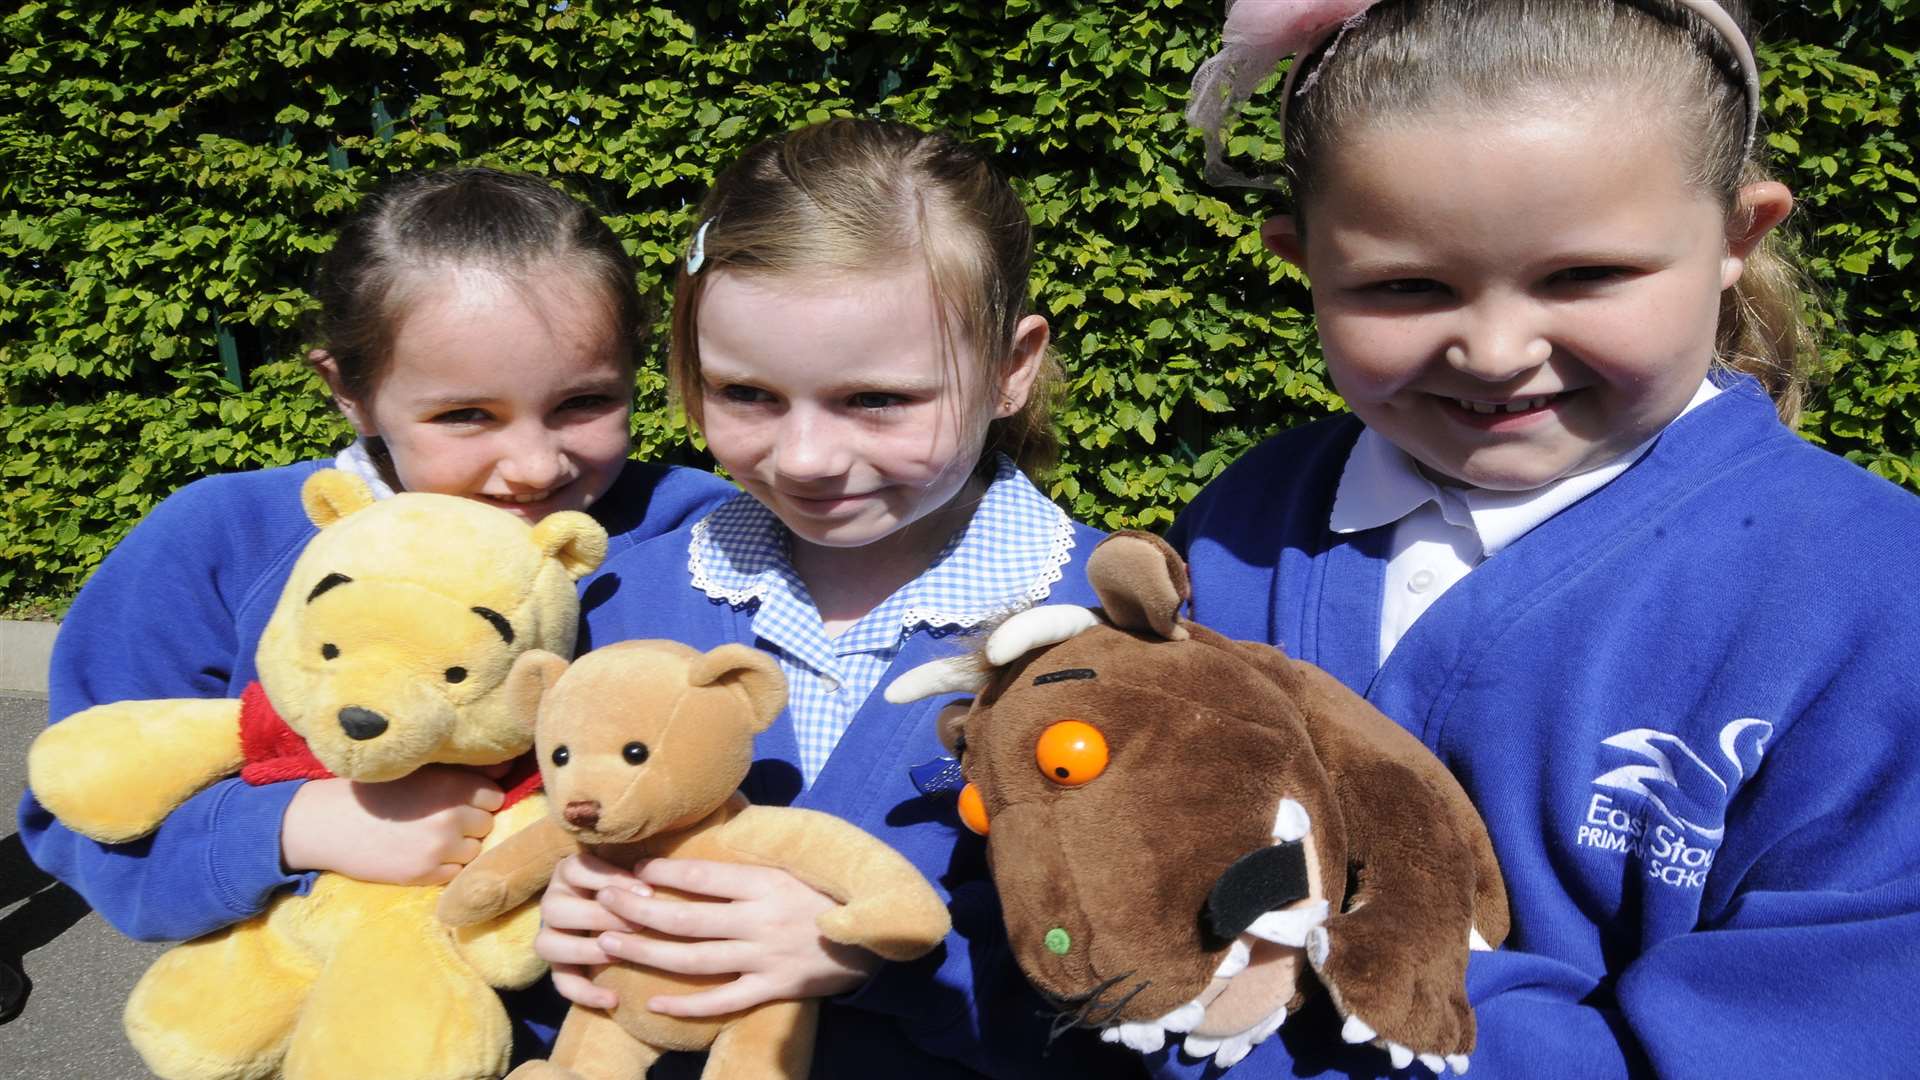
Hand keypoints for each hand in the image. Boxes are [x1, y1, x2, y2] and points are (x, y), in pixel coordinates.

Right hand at [280, 764, 504, 883]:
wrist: (328, 823)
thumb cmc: (374, 790)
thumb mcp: (418, 770)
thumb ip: (464, 770)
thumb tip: (510, 766)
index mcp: (451, 785)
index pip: (495, 796)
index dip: (480, 798)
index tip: (462, 798)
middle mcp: (451, 817)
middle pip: (488, 824)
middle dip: (472, 822)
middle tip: (444, 818)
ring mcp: (439, 849)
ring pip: (476, 850)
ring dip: (462, 846)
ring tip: (432, 837)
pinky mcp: (425, 874)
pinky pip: (456, 872)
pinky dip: (446, 866)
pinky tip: (423, 854)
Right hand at [534, 852, 648, 1009]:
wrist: (625, 917)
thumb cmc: (633, 887)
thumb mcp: (631, 872)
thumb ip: (635, 875)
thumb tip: (653, 888)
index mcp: (569, 872)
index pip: (577, 869)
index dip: (610, 879)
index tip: (646, 891)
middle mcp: (553, 901)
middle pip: (555, 909)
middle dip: (598, 917)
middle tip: (636, 925)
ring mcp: (550, 934)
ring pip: (548, 944)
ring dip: (584, 951)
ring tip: (617, 957)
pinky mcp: (558, 966)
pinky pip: (561, 982)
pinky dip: (585, 993)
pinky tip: (612, 999)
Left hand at [595, 858, 882, 1016]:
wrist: (875, 939)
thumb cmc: (827, 893)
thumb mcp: (795, 863)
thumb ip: (754, 851)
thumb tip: (719, 811)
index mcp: (765, 883)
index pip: (704, 876)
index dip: (664, 873)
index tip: (633, 869)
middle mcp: (761, 920)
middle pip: (687, 919)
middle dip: (639, 912)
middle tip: (604, 905)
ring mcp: (765, 957)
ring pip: (695, 959)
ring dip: (647, 953)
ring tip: (609, 944)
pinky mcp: (773, 988)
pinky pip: (723, 1001)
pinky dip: (686, 1005)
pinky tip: (652, 1002)